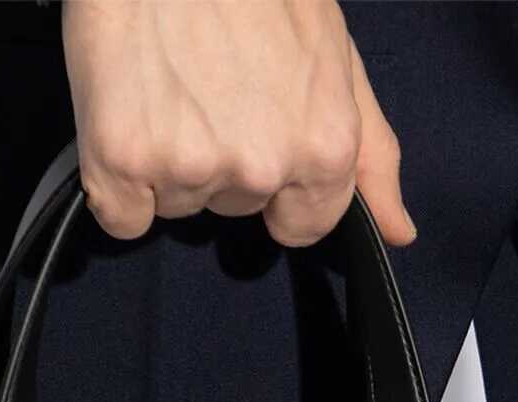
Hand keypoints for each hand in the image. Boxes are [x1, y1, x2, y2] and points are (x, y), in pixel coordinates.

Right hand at [61, 0, 413, 248]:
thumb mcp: (335, 52)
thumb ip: (371, 151)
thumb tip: (399, 232)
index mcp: (324, 148)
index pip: (300, 225)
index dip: (277, 187)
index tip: (254, 129)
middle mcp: (261, 168)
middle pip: (233, 208)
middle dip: (220, 157)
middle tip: (204, 78)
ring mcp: (190, 167)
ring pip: (178, 204)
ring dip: (169, 157)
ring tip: (167, 76)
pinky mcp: (123, 160)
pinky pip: (123, 216)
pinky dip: (119, 179)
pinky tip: (127, 109)